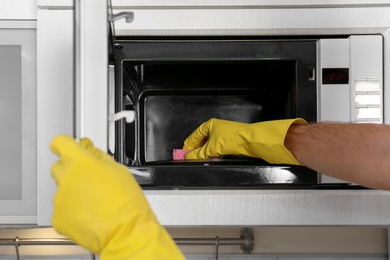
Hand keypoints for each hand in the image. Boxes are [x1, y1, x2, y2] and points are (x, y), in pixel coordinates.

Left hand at [50, 135, 183, 259]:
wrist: (125, 231)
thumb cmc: (126, 203)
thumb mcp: (119, 170)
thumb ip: (99, 157)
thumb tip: (91, 151)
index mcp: (81, 163)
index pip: (61, 143)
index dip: (65, 145)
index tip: (67, 147)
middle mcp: (66, 178)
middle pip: (59, 167)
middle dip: (72, 170)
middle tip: (89, 180)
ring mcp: (60, 198)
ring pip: (62, 189)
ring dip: (74, 192)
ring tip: (94, 201)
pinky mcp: (58, 217)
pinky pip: (62, 209)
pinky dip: (73, 210)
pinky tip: (89, 213)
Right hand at [183, 118, 306, 164]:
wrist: (251, 141)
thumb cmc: (234, 137)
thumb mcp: (212, 147)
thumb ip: (199, 153)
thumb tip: (190, 157)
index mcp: (209, 125)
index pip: (193, 137)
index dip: (187, 147)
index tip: (183, 155)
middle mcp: (215, 129)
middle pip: (201, 142)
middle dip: (196, 151)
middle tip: (191, 160)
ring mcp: (222, 136)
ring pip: (208, 147)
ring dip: (205, 154)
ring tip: (202, 160)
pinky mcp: (228, 143)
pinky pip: (216, 150)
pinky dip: (213, 155)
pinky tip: (212, 159)